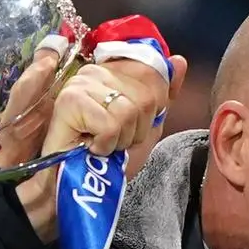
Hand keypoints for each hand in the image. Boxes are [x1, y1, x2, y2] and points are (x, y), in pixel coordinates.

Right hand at [16, 53, 187, 240]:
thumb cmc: (109, 160)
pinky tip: (91, 147)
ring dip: (120, 138)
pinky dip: (106, 144)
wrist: (81, 186)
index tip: (130, 127)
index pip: (153, 77)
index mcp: (113, 73)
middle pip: (146, 98)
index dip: (151, 111)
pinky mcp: (69, 102)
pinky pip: (110, 125)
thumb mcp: (146, 127)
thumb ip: (164, 96)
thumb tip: (179, 62)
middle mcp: (96, 72)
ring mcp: (80, 84)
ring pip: (128, 111)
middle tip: (114, 139)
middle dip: (137, 129)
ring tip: (103, 144)